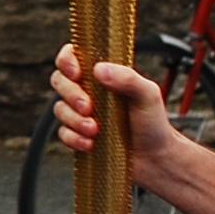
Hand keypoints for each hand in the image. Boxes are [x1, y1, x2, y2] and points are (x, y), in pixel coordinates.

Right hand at [51, 44, 181, 170]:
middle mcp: (90, 90)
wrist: (154, 158)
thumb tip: (100, 69)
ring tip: (95, 130)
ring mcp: (82, 113)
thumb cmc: (153, 123)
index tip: (77, 73)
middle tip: (88, 107)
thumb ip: (127, 78)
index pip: (75, 55)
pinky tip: (90, 143)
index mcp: (105, 74)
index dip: (68, 60)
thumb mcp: (147, 94)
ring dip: (74, 119)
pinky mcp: (78, 135)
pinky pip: (63, 133)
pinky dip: (74, 138)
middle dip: (70, 94)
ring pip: (60, 108)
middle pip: (60, 80)